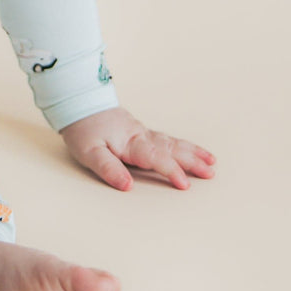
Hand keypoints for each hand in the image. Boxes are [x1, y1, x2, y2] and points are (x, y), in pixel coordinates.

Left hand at [59, 107, 215, 190]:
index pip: (156, 158)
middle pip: (171, 149)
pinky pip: (167, 139)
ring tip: (211, 162)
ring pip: (172, 143)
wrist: (79, 104)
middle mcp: (141, 137)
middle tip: (211, 173)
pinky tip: (192, 150)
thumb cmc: (83, 129)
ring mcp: (143, 133)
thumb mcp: (89, 152)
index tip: (186, 184)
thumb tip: (128, 186)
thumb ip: (108, 168)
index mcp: (130, 143)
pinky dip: (183, 145)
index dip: (171, 171)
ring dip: (192, 152)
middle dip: (191, 161)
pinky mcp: (141, 133)